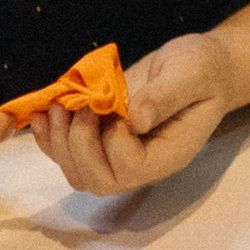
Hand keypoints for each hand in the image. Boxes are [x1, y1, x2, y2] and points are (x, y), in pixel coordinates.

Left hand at [24, 33, 231, 196]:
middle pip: (99, 180)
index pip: (131, 168)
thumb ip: (166, 95)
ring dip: (60, 141)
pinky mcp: (103, 141)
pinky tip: (45, 112)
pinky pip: (69, 154)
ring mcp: (119, 156)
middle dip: (78, 144)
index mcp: (169, 153)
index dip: (113, 140)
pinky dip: (50, 137)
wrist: (203, 69)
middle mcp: (143, 164)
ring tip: (59, 106)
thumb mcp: (192, 74)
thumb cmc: (204, 70)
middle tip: (78, 106)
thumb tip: (135, 118)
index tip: (115, 104)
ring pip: (78, 172)